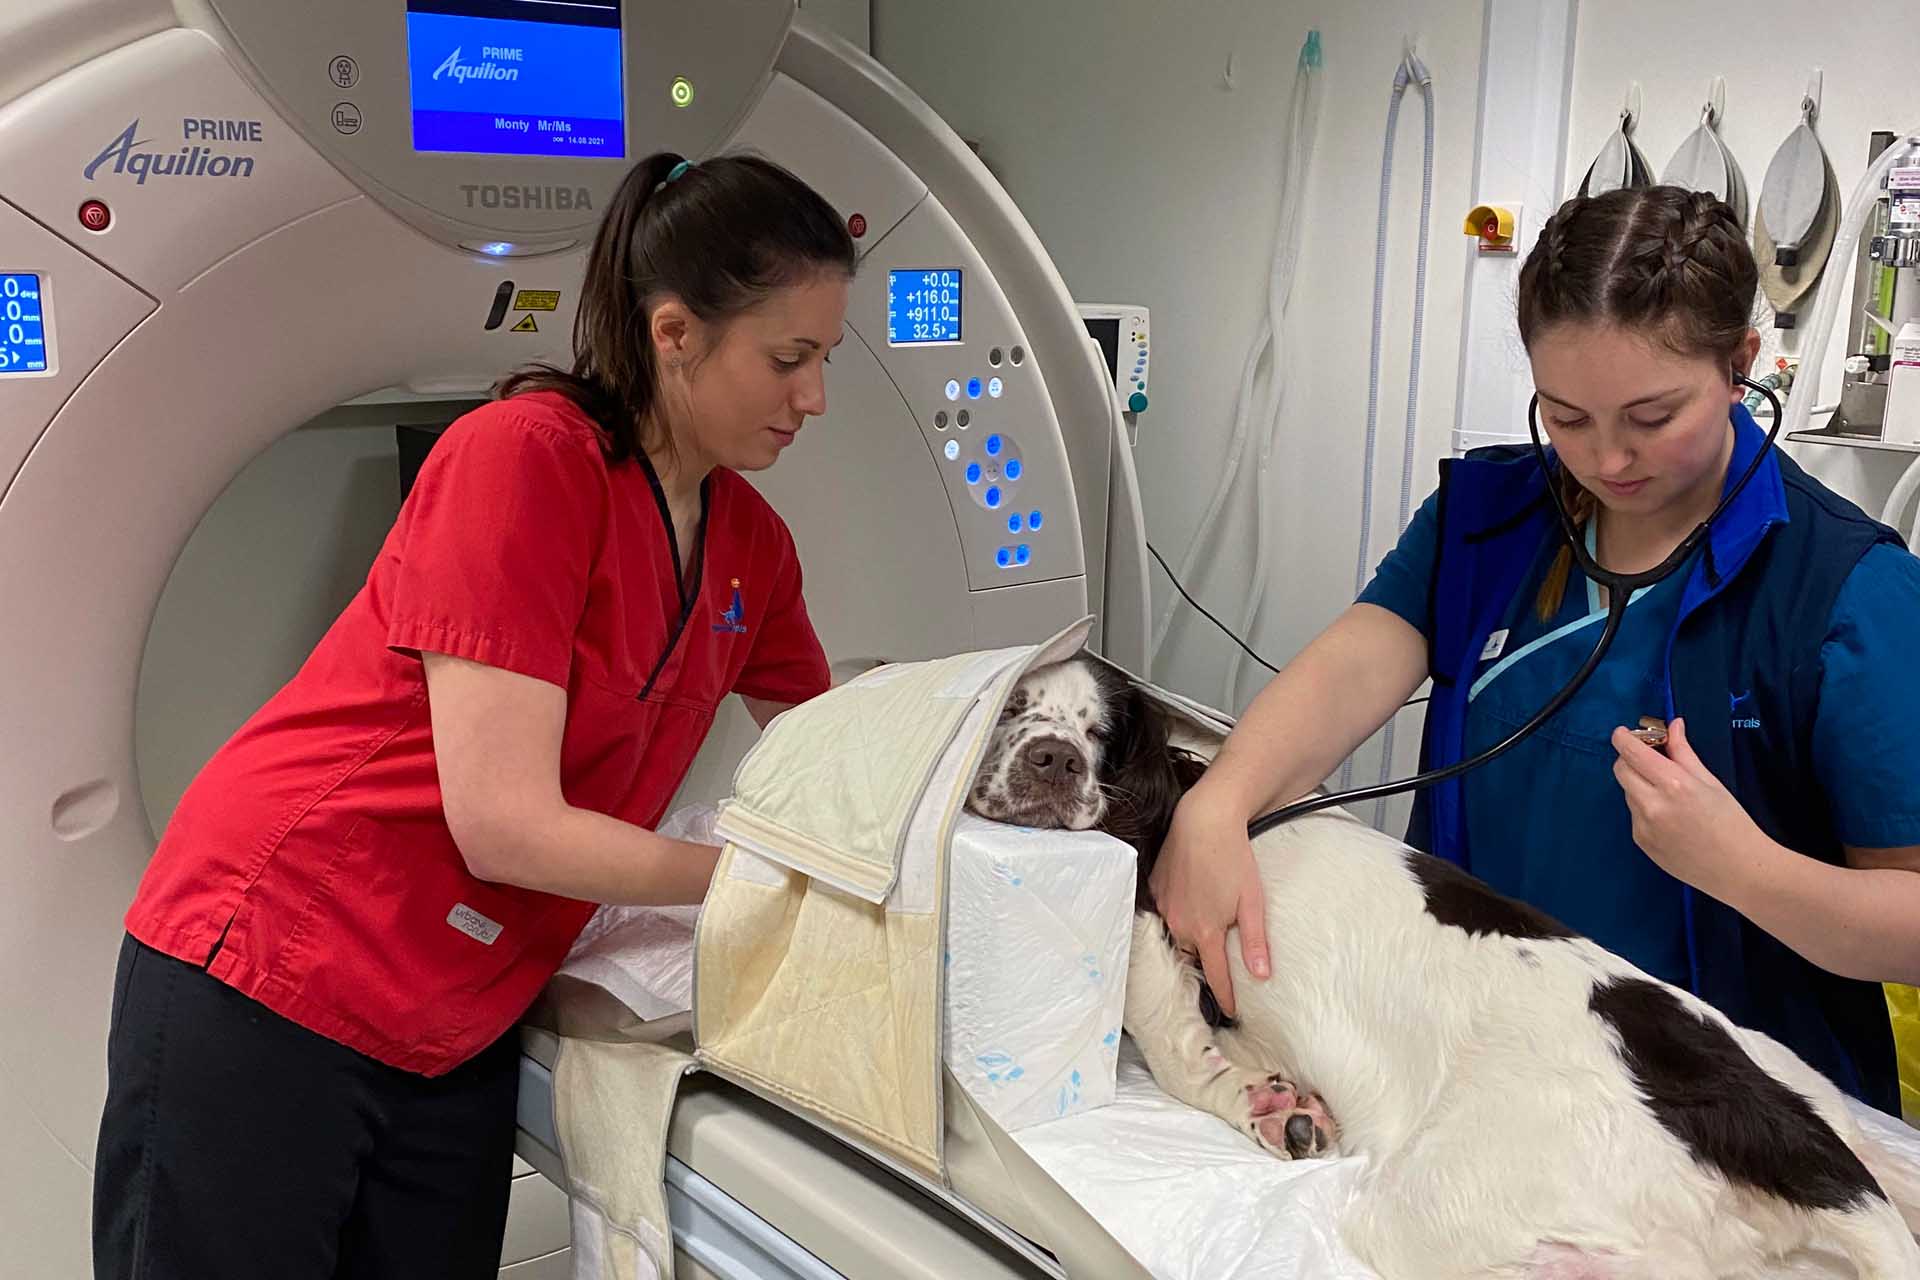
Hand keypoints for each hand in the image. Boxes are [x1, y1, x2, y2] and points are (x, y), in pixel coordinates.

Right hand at [1147, 784, 1270, 1016]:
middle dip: (1204, 964)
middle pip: (1192, 956)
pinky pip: (1165, 911)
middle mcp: (1180, 924)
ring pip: (1177, 934)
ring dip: (1189, 938)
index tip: (1232, 1011)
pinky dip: (1177, 913)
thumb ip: (1254, 942)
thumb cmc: (1234, 858)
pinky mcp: (1156, 887)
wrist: (1205, 820)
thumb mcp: (1253, 902)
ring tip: (1203, 932)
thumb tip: (1260, 976)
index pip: (1215, 976)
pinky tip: (1190, 901)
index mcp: (1206, 932)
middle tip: (1218, 967)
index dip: (1225, 997)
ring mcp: (1165, 905)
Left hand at [1611, 717, 1770, 900]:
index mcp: (1673, 785)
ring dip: (1640, 784)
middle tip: (1649, 757)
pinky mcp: (1640, 842)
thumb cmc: (1732, 824)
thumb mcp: (1710, 782)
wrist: (1739, 870)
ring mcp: (1643, 826)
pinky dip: (1645, 808)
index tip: (1624, 732)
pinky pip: (1634, 814)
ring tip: (1671, 794)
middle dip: (1630, 759)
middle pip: (1620, 769)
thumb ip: (1684, 752)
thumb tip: (1673, 725)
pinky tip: (1671, 817)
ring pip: (1628, 792)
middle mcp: (1652, 805)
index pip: (1631, 752)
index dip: (1623, 737)